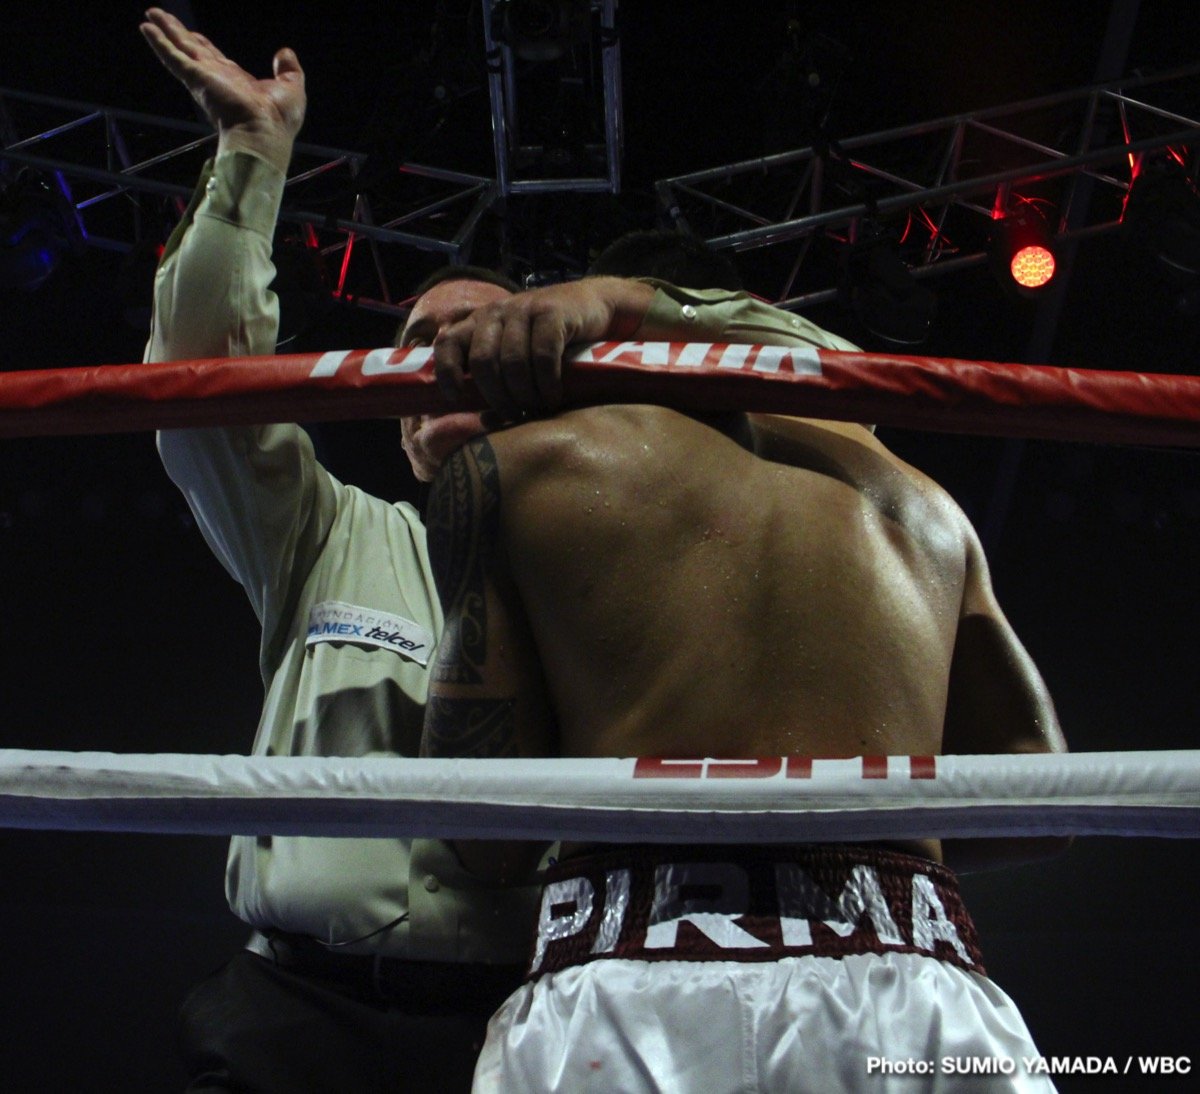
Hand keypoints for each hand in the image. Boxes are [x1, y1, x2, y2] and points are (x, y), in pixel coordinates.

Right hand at [140, 8, 305, 173]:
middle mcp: (217, 78)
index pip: (215, 58)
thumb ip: (288, 69)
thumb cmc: (279, 120)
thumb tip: (285, 52)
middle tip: (162, 18)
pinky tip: (146, 28)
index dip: (203, 45)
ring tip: (150, 15)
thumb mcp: (292, 87)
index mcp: (236, 81)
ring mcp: (204, 78)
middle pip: (193, 49)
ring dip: (164, 31)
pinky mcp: (196, 78)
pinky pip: (173, 56)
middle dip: (178, 33)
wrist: (265, 133)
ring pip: (180, 48)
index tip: (193, 35)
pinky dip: (159, 43)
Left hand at [432, 277, 653, 418]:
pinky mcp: (552, 313)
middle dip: (497, 396)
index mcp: (481, 321)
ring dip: (525, 394)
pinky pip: (543, 356)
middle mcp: (497, 312)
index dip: (446, 372)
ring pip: (513, 362)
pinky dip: (547, 383)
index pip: (448, 342)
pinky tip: (554, 396)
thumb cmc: (554, 339)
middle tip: (514, 416)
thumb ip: (498, 374)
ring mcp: (525, 309)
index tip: (457, 399)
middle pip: (483, 362)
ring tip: (537, 409)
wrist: (596, 307)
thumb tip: (485, 421)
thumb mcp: (519, 349)